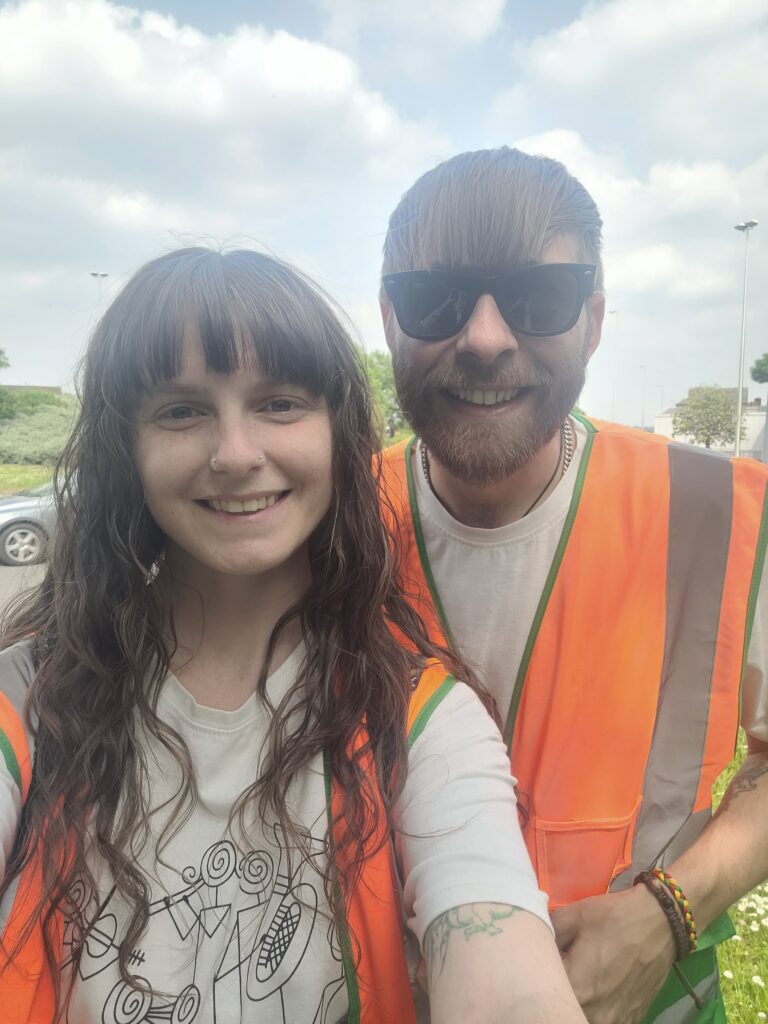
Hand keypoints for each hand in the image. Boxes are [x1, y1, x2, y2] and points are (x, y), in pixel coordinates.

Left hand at [551, 885, 675, 1023]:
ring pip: (582, 1017)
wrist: (661, 922)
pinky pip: (604, 1021)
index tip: (545, 964)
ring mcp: (616, 1021)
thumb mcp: (573, 916)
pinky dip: (595, 1010)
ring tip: (580, 979)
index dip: (541, 978)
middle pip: (564, 1010)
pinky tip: (597, 990)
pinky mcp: (631, 1020)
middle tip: (561, 971)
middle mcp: (596, 1013)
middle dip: (558, 994)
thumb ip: (547, 932)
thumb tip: (535, 944)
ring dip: (576, 1004)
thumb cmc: (615, 917)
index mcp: (578, 988)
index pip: (545, 994)